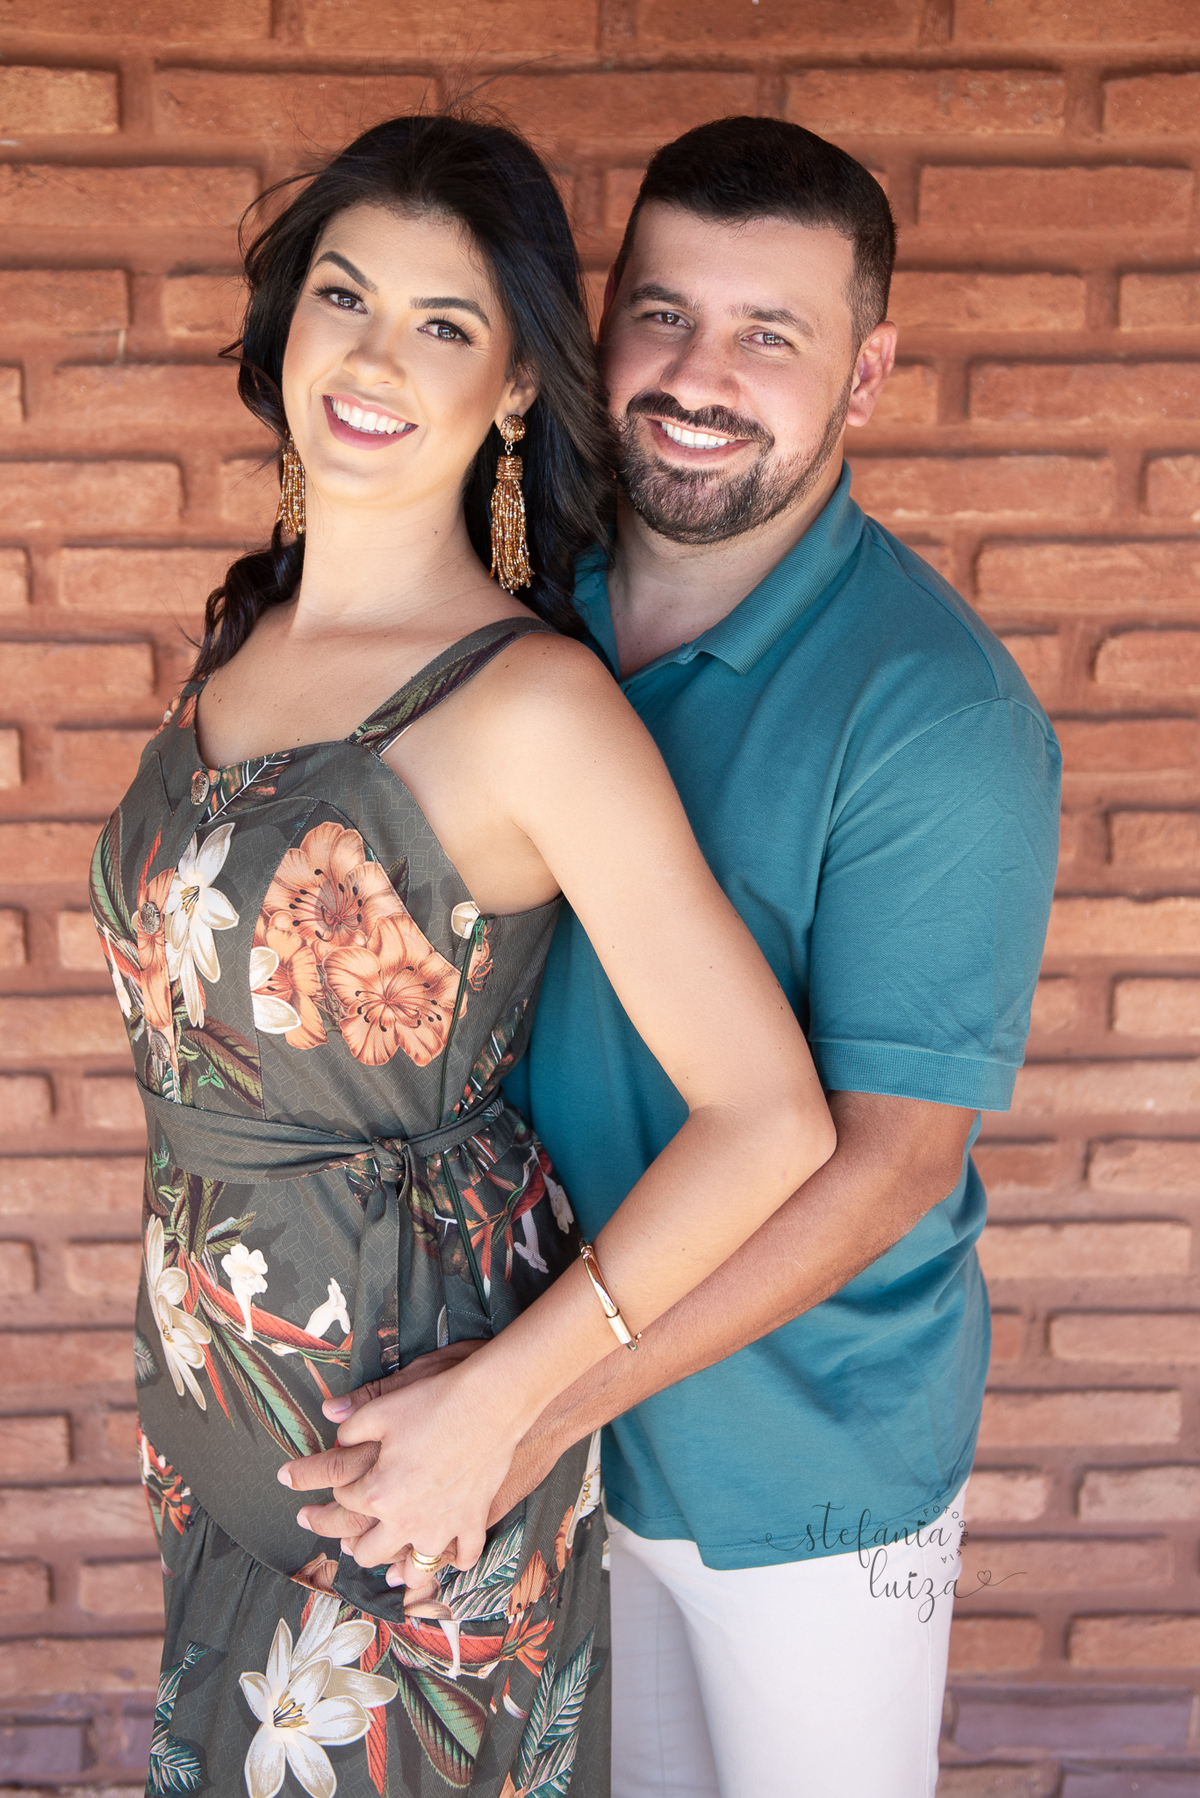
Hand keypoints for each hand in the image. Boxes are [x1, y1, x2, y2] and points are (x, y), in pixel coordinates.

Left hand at [284, 1343, 518, 1574]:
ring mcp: (441, 1527)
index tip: (312, 1484)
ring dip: (398, 1568)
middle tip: (338, 1539)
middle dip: (349, 1544)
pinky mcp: (472, 1521)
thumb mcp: (384, 1408)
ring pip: (414, 1568)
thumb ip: (352, 1423)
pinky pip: (463, 1557)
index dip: (325, 1489)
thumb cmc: (434, 1402)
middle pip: (367, 1550)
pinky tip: (446, 1558)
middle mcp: (405, 1521)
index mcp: (377, 1493)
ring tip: (389, 1566)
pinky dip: (454, 1561)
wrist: (490, 1404)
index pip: (342, 1500)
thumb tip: (329, 1419)